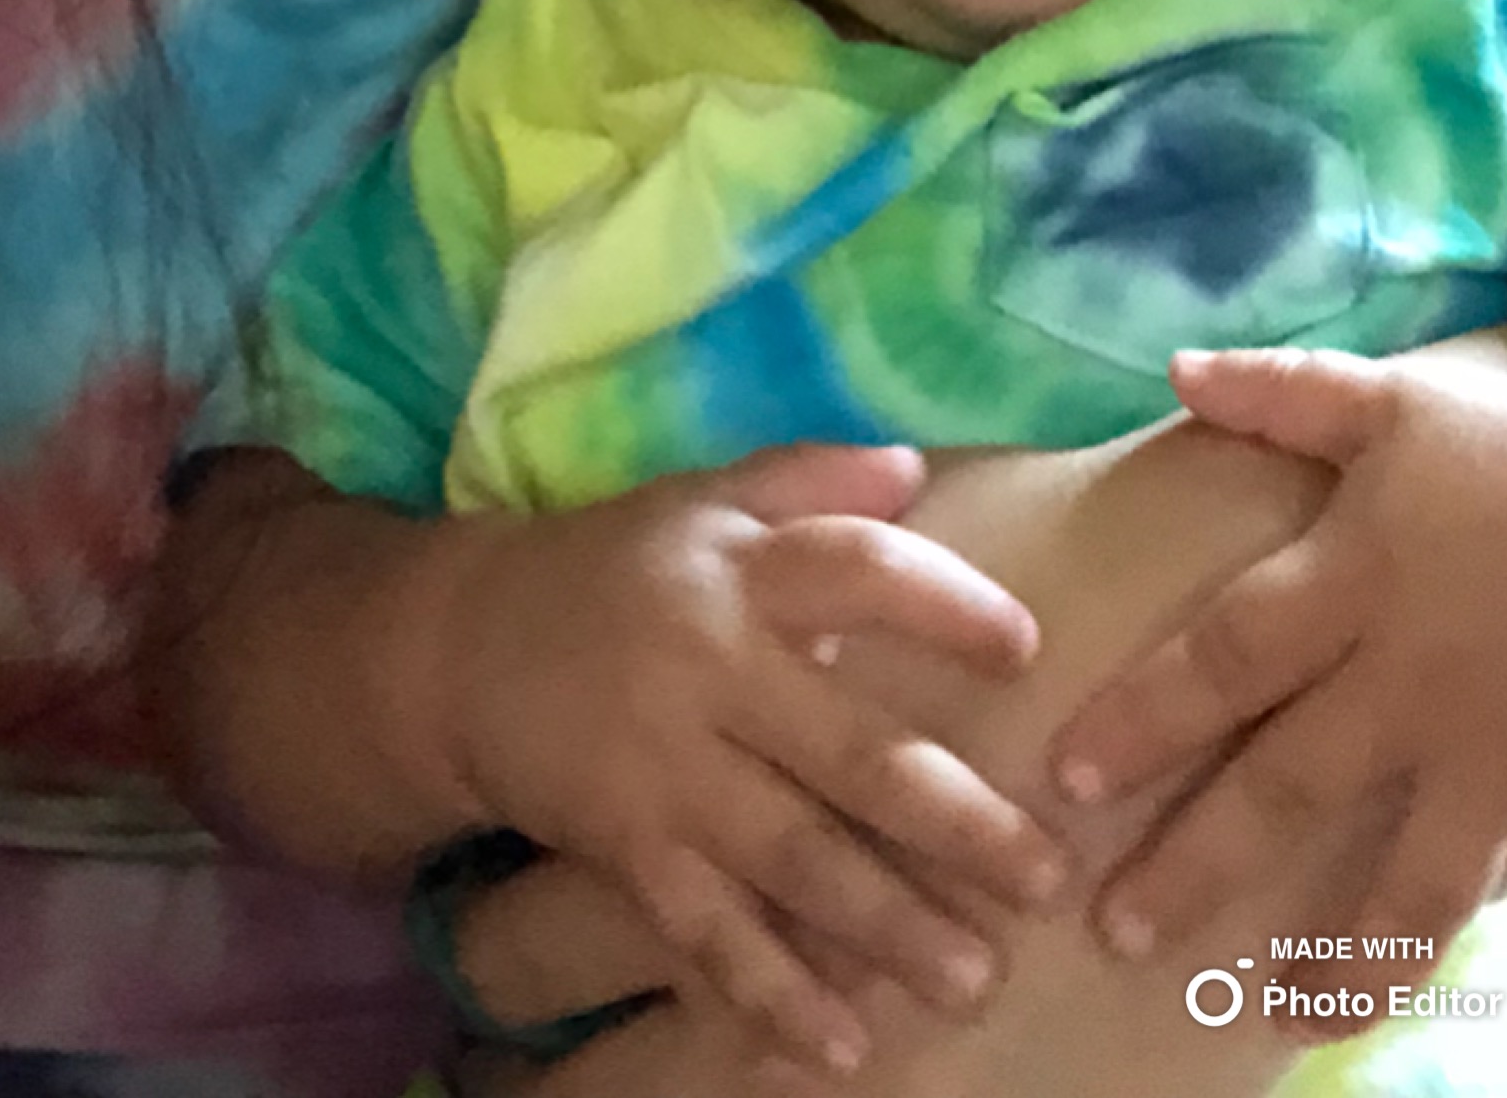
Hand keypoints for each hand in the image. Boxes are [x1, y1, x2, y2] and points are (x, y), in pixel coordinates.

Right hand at [418, 443, 1067, 1073]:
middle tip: (1045, 877)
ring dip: (888, 925)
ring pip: (794, 858)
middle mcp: (713, 668)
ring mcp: (669, 768)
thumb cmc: (616, 567)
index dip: (945, 603)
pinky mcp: (627, 846)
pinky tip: (839, 1047)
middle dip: (955, 822)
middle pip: (851, 750)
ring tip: (971, 977)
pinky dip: (772, 992)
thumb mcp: (703, 499)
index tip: (1028, 649)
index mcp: (742, 568)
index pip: (859, 569)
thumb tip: (915, 466)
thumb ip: (808, 478)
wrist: (461, 642)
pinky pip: (709, 930)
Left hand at [1048, 347, 1506, 1011]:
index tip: (1067, 774)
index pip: (1227, 658)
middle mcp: (1410, 682)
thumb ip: (1283, 392)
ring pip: (1402, 881)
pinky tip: (1382, 991)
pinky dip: (1438, 945)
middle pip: (1288, 787)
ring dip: (1331, 956)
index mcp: (1357, 581)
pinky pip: (1485, 889)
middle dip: (1196, 864)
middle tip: (1116, 928)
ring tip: (1269, 1015)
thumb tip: (1174, 367)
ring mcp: (1485, 755)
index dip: (1147, 717)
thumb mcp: (1398, 404)